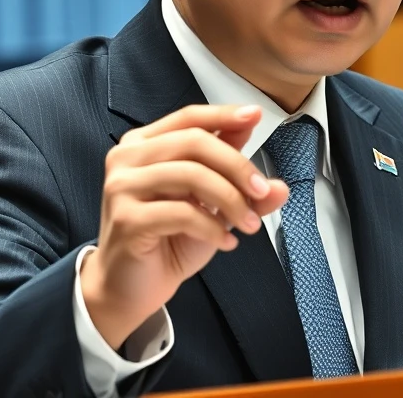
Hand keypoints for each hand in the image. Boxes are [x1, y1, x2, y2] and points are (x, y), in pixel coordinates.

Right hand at [80, 104, 288, 348]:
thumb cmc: (168, 239)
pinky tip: (226, 241)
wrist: (129, 288)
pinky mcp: (126, 219)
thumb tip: (279, 186)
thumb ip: (238, 186)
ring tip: (250, 225)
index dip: (223, 114)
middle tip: (261, 192)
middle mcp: (127, 158)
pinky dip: (213, 227)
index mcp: (144, 144)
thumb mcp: (211, 206)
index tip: (256, 115)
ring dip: (231, 200)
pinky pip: (182, 213)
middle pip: (194, 142)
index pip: (189, 117)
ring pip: (191, 175)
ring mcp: (122, 187)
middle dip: (237, 166)